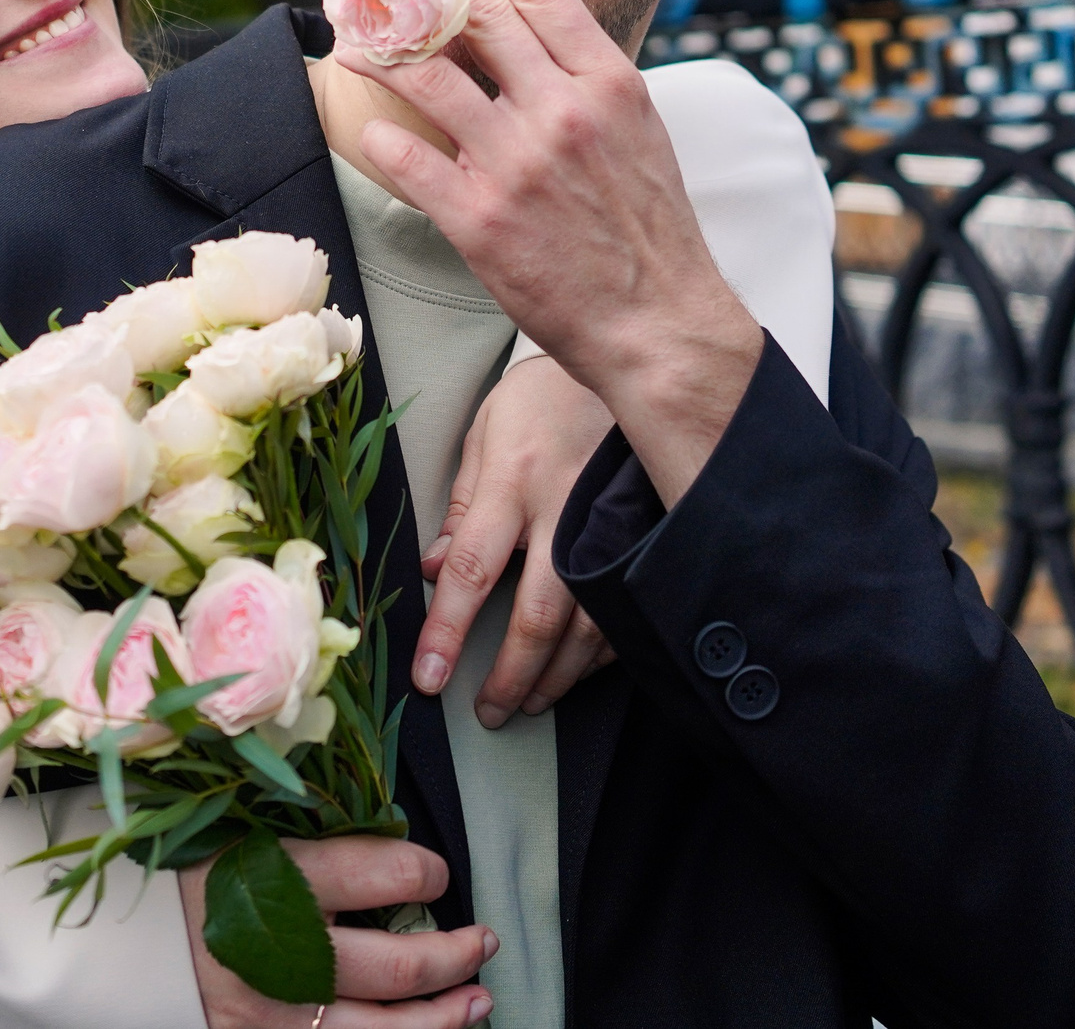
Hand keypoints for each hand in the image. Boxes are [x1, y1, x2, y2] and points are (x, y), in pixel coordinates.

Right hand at [182, 837, 494, 1028]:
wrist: (109, 939)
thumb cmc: (182, 870)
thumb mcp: (243, 830)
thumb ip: (317, 838)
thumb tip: (395, 840)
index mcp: (276, 875)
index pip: (387, 876)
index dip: (428, 875)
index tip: (436, 873)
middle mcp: (280, 951)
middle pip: (400, 966)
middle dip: (456, 953)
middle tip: (484, 939)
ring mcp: (271, 1011)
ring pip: (385, 1027)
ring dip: (445, 1015)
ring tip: (479, 998)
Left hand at [337, 0, 764, 506]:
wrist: (657, 322)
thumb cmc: (647, 228)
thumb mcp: (636, 130)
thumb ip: (585, 78)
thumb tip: (530, 30)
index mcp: (608, 82)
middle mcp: (562, 112)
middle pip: (476, 16)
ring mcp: (518, 165)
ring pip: (427, 78)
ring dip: (377, 51)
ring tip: (350, 42)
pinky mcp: (480, 221)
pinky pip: (408, 161)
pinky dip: (380, 139)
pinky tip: (369, 132)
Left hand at [416, 356, 615, 726]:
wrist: (627, 364)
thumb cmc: (544, 398)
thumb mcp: (486, 435)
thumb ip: (462, 506)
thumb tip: (431, 569)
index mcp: (512, 482)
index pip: (471, 570)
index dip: (447, 631)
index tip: (431, 677)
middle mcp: (562, 509)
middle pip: (536, 614)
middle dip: (510, 675)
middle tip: (489, 711)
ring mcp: (609, 526)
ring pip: (588, 624)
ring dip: (557, 674)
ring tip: (531, 700)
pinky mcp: (643, 534)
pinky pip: (625, 608)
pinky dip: (603, 650)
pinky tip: (581, 667)